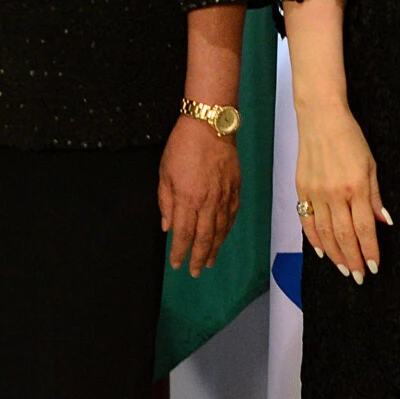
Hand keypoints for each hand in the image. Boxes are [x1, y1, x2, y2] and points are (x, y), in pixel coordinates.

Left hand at [159, 115, 240, 276]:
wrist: (210, 126)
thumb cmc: (183, 146)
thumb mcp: (164, 173)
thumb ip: (165, 201)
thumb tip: (167, 226)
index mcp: (186, 199)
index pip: (183, 234)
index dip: (179, 251)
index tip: (176, 263)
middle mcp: (207, 202)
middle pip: (204, 238)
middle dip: (198, 258)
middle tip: (195, 272)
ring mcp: (224, 196)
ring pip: (220, 230)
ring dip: (214, 249)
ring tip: (210, 262)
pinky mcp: (235, 189)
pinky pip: (231, 216)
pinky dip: (227, 231)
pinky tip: (223, 237)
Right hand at [293, 97, 385, 282]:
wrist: (321, 117)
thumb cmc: (350, 137)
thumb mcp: (371, 164)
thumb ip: (375, 196)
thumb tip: (384, 222)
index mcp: (356, 187)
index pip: (364, 228)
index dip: (369, 250)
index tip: (374, 266)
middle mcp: (334, 194)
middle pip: (344, 236)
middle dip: (353, 260)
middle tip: (359, 277)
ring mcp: (315, 192)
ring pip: (324, 233)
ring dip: (335, 255)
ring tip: (344, 270)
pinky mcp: (302, 189)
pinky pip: (306, 221)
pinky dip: (314, 239)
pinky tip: (322, 252)